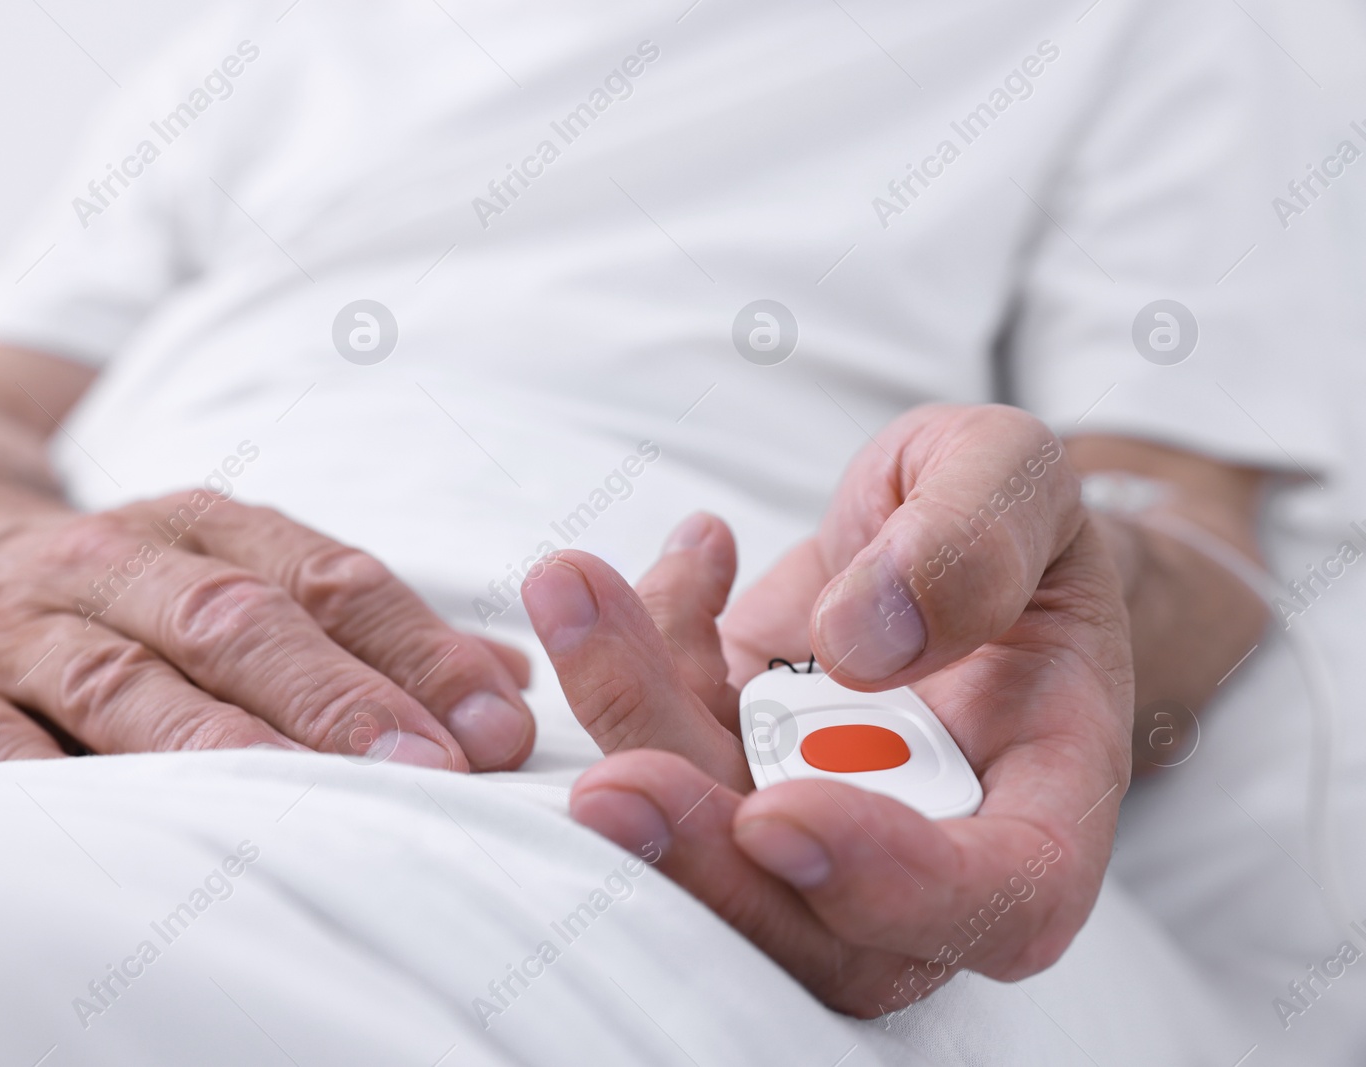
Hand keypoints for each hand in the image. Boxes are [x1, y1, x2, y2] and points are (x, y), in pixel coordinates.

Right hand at [0, 483, 534, 768]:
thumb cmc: (125, 586)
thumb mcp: (238, 572)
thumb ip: (370, 629)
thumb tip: (510, 686)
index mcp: (208, 527)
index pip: (328, 577)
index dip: (416, 648)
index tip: (494, 725)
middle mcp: (119, 561)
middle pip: (237, 622)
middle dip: (337, 696)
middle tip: (428, 768)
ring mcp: (23, 626)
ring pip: (127, 678)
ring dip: (218, 743)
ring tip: (302, 805)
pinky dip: (41, 779)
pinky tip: (110, 823)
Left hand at [521, 404, 1132, 1014]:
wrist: (942, 530)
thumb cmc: (1009, 522)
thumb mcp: (1021, 482)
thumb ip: (973, 542)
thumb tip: (864, 641)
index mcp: (1044, 800)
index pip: (1001, 900)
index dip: (890, 888)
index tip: (780, 817)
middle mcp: (923, 845)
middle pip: (815, 925)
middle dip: (702, 862)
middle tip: (610, 787)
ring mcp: (810, 820)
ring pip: (704, 838)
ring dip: (627, 726)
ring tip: (573, 590)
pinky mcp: (728, 769)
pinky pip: (660, 741)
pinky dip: (633, 652)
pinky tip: (692, 555)